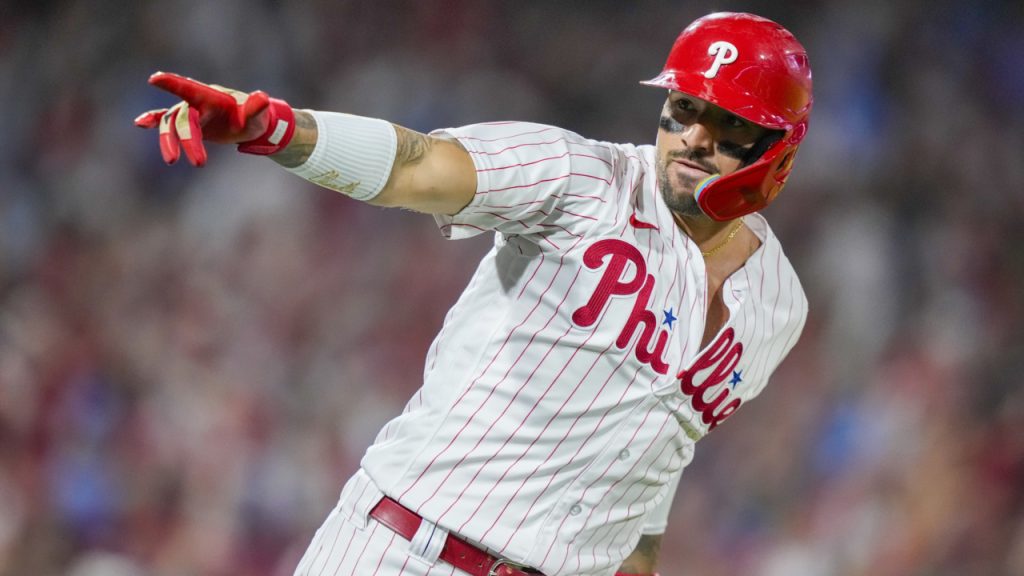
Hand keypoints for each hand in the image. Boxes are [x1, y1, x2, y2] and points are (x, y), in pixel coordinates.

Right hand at [134, 71, 294, 165]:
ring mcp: (190, 112)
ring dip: (169, 141)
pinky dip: (152, 120)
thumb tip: (261, 98)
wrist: (250, 124)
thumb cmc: (255, 119)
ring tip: (171, 161)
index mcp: (212, 97)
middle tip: (199, 163)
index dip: (173, 84)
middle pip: (183, 118)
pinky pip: (165, 120)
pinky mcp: (188, 123)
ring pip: (172, 124)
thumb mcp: (258, 116)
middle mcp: (197, 102)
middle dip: (187, 140)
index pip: (191, 89)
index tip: (154, 78)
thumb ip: (256, 109)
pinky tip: (139, 123)